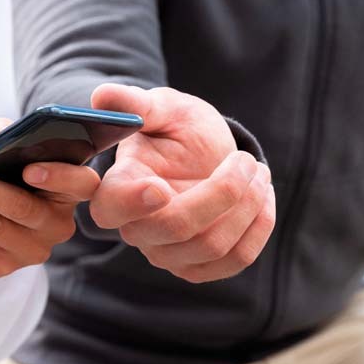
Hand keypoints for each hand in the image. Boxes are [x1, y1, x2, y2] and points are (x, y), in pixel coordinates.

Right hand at [88, 84, 275, 283]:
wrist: (207, 156)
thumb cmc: (179, 129)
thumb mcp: (164, 108)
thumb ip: (136, 103)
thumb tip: (101, 96)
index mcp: (117, 188)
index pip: (111, 208)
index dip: (133, 203)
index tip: (160, 187)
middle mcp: (136, 228)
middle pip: (176, 228)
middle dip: (223, 192)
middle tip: (246, 160)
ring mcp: (166, 253)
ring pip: (211, 245)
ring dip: (248, 204)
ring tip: (258, 171)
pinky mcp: (197, 267)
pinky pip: (236, 260)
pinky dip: (259, 226)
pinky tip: (262, 196)